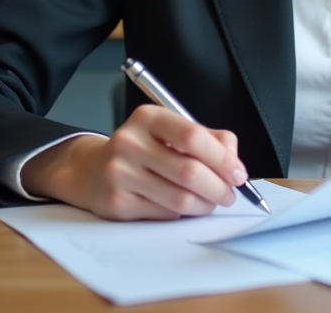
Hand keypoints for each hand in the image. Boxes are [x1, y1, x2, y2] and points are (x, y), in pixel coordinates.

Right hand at [21, 105, 248, 220]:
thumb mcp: (171, 132)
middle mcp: (129, 142)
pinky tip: (184, 206)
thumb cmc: (142, 150)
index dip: (222, 158)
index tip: (238, 173)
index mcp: (148, 117)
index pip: (193, 136)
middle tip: (229, 194)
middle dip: (219, 187)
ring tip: (211, 202)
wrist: (92, 171)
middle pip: (189, 171)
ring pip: (179, 198)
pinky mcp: (117, 203)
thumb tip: (234, 161)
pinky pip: (165, 213)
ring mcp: (120, 173)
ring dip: (205, 204)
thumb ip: (208, 139)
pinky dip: (183, 213)